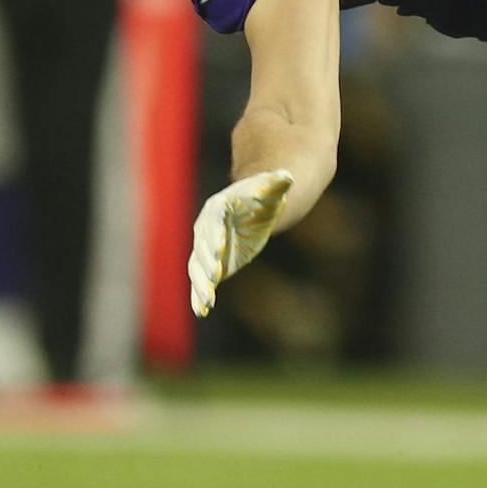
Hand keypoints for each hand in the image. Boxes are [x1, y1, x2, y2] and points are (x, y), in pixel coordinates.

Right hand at [189, 169, 292, 318]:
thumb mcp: (270, 189)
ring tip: (207, 303)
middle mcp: (206, 229)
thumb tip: (288, 176)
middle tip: (215, 277)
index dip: (216, 236)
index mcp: (218, 208)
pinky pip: (202, 281)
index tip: (219, 250)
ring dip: (201, 284)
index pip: (214, 223)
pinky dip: (199, 295)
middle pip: (202, 247)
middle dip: (207, 263)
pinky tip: (201, 312)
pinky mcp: (211, 264)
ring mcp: (206, 248)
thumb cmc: (262, 195)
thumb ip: (276, 183)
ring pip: (198, 268)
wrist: (254, 208)